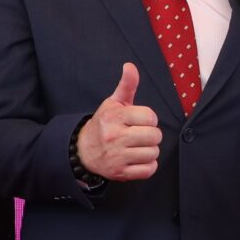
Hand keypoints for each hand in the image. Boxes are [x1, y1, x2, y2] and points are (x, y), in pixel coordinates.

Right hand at [78, 63, 161, 181]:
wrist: (84, 150)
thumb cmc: (104, 124)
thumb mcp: (113, 103)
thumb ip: (126, 85)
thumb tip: (130, 66)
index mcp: (115, 116)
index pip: (150, 117)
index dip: (149, 119)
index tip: (140, 121)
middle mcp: (115, 136)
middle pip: (155, 136)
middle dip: (151, 135)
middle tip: (140, 134)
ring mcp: (117, 156)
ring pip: (153, 153)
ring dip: (150, 150)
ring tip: (138, 147)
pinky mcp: (120, 173)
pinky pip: (149, 170)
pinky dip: (148, 166)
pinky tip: (138, 158)